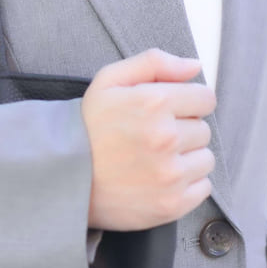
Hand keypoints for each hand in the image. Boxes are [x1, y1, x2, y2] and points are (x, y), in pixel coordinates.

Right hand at [81, 48, 216, 230]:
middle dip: (184, 130)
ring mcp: (170, 174)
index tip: (171, 112)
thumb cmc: (87, 126)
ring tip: (156, 160)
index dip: (189, 103)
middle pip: (204, 129)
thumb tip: (195, 66)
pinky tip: (161, 180)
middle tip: (154, 138)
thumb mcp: (110, 80)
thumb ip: (155, 63)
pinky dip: (188, 184)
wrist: (60, 177)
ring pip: (205, 159)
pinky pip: (203, 188)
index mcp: (155, 102)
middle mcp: (166, 137)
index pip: (206, 98)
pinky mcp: (171, 204)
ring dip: (188, 158)